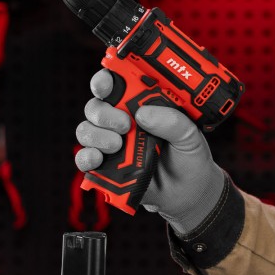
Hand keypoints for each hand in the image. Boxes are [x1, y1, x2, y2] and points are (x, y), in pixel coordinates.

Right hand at [75, 69, 224, 233]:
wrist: (189, 194)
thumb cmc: (189, 158)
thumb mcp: (190, 135)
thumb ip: (173, 121)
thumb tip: (143, 114)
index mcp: (141, 106)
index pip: (116, 86)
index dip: (105, 80)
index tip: (106, 85)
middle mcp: (121, 122)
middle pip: (95, 107)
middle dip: (103, 113)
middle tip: (125, 124)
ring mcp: (111, 144)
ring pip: (86, 130)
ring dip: (96, 135)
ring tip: (118, 145)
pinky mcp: (105, 168)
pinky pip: (84, 158)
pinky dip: (86, 157)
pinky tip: (99, 159)